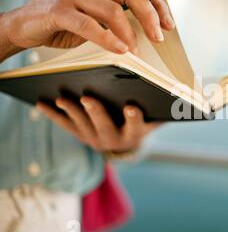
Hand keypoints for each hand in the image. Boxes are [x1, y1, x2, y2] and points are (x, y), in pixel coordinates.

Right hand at [0, 0, 173, 56]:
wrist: (25, 25)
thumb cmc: (65, 23)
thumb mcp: (96, 17)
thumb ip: (118, 16)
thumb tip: (149, 31)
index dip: (157, 5)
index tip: (169, 25)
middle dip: (150, 16)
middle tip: (159, 38)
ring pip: (112, 9)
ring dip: (130, 33)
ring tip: (137, 51)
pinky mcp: (58, 10)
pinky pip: (89, 25)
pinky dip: (108, 38)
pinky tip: (120, 50)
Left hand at [36, 96, 161, 152]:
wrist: (126, 142)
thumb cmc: (144, 120)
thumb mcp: (157, 117)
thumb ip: (166, 107)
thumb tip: (181, 89)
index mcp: (135, 134)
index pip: (136, 125)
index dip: (134, 118)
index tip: (131, 106)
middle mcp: (114, 140)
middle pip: (105, 127)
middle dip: (96, 113)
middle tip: (88, 98)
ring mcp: (96, 139)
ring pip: (82, 126)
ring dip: (72, 112)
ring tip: (62, 98)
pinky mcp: (81, 136)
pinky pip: (66, 126)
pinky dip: (54, 115)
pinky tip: (42, 103)